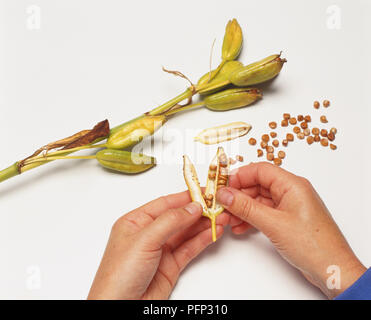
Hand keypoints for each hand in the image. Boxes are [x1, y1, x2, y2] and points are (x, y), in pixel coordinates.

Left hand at [88, 191, 228, 299]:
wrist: (120, 308)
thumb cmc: (118, 276)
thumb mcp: (144, 240)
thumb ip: (170, 221)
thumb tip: (191, 207)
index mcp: (135, 222)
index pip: (165, 203)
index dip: (185, 197)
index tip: (203, 192)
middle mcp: (148, 234)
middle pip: (178, 217)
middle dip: (198, 211)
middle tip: (217, 205)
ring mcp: (160, 250)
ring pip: (186, 233)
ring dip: (203, 225)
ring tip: (220, 218)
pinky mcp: (170, 265)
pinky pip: (189, 248)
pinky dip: (202, 240)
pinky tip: (212, 233)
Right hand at [216, 162, 365, 298]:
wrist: (332, 269)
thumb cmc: (313, 244)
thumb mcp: (273, 223)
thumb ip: (246, 207)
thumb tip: (225, 194)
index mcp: (292, 184)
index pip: (260, 170)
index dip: (239, 176)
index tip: (222, 186)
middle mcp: (291, 191)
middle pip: (258, 185)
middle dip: (238, 195)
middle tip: (222, 205)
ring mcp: (290, 206)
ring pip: (259, 200)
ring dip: (242, 209)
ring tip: (228, 219)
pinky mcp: (288, 219)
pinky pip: (265, 212)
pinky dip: (251, 218)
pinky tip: (241, 227)